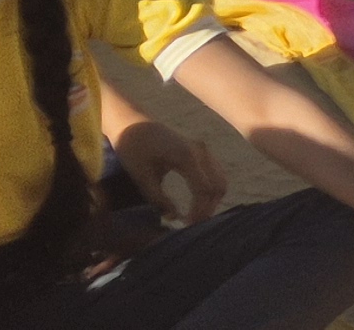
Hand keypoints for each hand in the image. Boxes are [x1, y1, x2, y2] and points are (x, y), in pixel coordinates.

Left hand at [111, 118, 226, 226]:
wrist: (133, 125)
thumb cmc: (133, 148)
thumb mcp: (141, 176)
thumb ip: (158, 199)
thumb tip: (174, 218)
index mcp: (187, 157)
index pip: (204, 189)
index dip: (199, 211)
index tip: (187, 227)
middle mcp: (201, 152)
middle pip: (218, 186)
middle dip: (208, 208)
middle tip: (192, 226)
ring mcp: (203, 151)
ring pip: (220, 181)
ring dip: (211, 201)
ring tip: (195, 217)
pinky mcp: (201, 152)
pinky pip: (215, 175)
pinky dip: (210, 191)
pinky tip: (197, 203)